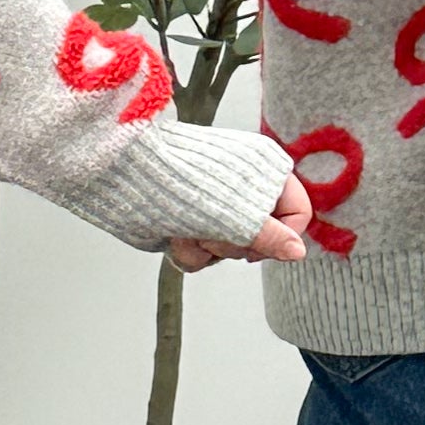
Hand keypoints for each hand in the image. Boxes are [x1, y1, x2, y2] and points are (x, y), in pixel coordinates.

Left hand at [170, 170, 311, 272]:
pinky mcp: (190, 222)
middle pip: (262, 239)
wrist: (126, 175)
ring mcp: (215, 207)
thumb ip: (272, 236)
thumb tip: (298, 251)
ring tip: (187, 227)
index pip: (296, 213)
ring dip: (205, 248)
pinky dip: (187, 251)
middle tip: (214, 231)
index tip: (258, 247)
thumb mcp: (239, 214)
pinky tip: (173, 235)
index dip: (282, 237)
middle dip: (234, 243)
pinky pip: (202, 255)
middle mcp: (243, 187)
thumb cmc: (184, 183)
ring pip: (228, 251)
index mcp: (266, 169)